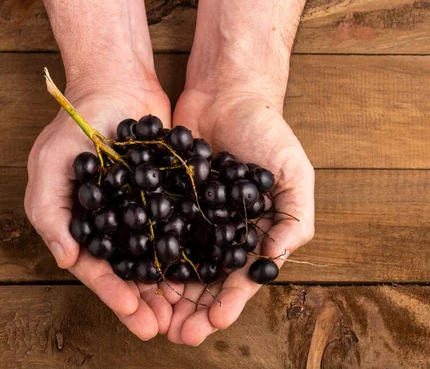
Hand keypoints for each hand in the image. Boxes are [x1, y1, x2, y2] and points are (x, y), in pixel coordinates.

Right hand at [24, 82, 176, 339]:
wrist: (118, 84)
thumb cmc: (78, 123)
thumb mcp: (52, 163)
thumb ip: (50, 211)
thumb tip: (67, 260)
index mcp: (84, 223)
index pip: (98, 266)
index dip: (113, 292)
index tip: (133, 314)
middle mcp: (116, 223)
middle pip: (131, 270)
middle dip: (145, 301)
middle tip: (162, 328)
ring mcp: (146, 210)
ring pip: (159, 256)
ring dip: (170, 286)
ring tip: (185, 312)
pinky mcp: (172, 194)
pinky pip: (182, 227)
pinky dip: (192, 250)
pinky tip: (206, 270)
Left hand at [167, 88, 314, 344]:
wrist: (227, 94)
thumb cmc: (267, 132)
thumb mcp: (293, 171)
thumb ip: (295, 215)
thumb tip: (274, 257)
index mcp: (254, 232)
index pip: (242, 276)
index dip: (230, 301)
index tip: (214, 322)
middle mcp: (222, 231)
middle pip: (207, 279)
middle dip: (195, 309)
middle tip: (178, 334)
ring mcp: (193, 218)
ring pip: (178, 264)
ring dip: (168, 294)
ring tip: (154, 319)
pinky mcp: (167, 200)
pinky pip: (155, 233)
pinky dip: (146, 256)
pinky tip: (134, 276)